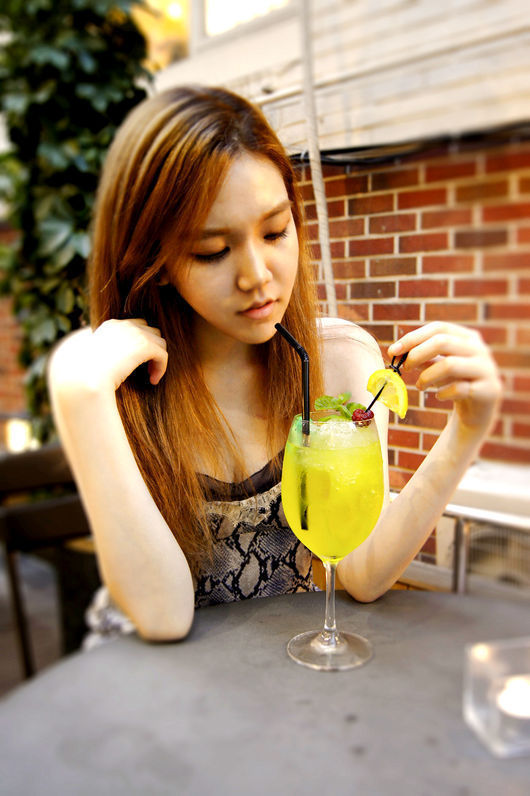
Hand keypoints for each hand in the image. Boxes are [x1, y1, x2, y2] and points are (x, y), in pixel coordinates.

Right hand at [49, 319, 167, 394]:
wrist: (85, 377)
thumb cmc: (86, 374)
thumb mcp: (95, 359)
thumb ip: (107, 354)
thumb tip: (117, 362)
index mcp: (111, 326)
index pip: (136, 326)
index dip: (140, 343)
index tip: (135, 361)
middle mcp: (124, 325)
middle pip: (151, 331)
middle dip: (152, 348)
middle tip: (147, 367)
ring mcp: (135, 334)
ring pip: (160, 342)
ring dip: (158, 359)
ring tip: (151, 375)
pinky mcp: (145, 346)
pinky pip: (162, 355)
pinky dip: (161, 368)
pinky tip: (153, 380)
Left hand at [387, 322, 501, 432]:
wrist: (477, 412)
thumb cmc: (453, 383)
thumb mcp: (436, 366)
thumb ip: (421, 356)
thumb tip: (396, 351)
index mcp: (468, 337)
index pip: (439, 328)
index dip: (413, 337)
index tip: (393, 351)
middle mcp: (480, 349)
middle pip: (443, 342)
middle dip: (417, 354)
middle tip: (405, 368)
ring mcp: (487, 369)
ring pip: (450, 364)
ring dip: (427, 376)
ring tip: (419, 386)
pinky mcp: (489, 391)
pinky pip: (459, 389)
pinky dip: (443, 393)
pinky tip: (439, 396)